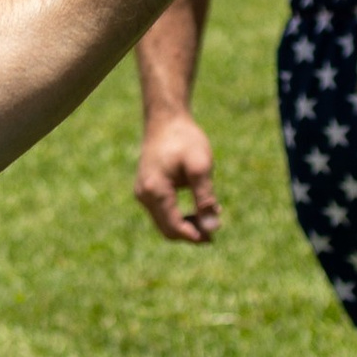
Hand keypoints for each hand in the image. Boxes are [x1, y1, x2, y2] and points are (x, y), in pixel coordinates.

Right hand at [135, 112, 221, 243]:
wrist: (165, 119)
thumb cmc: (184, 139)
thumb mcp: (201, 166)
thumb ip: (205, 197)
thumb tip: (212, 226)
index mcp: (155, 190)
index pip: (174, 226)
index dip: (195, 235)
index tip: (214, 236)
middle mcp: (144, 194)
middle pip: (167, 229)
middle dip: (191, 233)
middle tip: (214, 229)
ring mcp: (142, 192)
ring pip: (164, 223)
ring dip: (186, 225)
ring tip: (210, 216)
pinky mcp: (146, 189)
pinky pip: (162, 212)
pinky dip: (178, 216)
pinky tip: (198, 208)